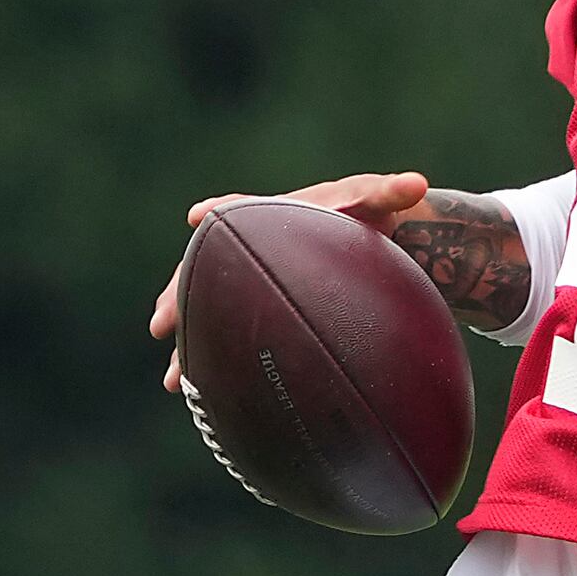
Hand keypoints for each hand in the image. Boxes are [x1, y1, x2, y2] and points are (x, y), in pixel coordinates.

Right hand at [148, 171, 430, 389]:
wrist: (367, 244)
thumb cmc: (368, 218)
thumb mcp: (378, 202)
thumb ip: (391, 192)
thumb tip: (417, 183)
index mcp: (272, 216)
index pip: (240, 212)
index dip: (219, 214)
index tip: (198, 217)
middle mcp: (250, 249)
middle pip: (204, 271)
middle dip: (180, 297)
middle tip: (159, 324)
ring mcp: (250, 282)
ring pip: (207, 309)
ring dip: (190, 343)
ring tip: (174, 380)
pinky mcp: (258, 309)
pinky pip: (227, 334)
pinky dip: (211, 360)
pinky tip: (195, 392)